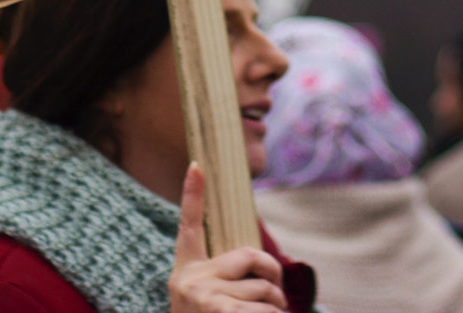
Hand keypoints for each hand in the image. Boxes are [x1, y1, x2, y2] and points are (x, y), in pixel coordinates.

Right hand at [169, 163, 288, 312]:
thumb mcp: (206, 300)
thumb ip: (226, 281)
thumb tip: (269, 279)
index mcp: (185, 270)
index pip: (187, 225)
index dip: (191, 194)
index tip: (197, 164)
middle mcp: (190, 280)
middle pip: (251, 257)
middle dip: (274, 277)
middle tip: (277, 297)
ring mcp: (203, 298)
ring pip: (264, 290)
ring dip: (277, 310)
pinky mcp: (219, 312)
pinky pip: (264, 311)